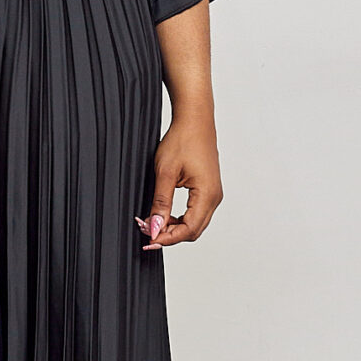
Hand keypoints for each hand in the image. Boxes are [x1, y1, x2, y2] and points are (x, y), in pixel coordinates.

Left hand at [140, 115, 221, 250]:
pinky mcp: (208, 190)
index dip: (167, 239)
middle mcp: (214, 197)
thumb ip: (161, 203)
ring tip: (152, 222)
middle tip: (146, 230)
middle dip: (169, 235)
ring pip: (194, 224)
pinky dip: (179, 218)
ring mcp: (213, 194)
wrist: (195, 121)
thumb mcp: (165, 173)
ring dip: (173, 227)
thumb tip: (155, 227)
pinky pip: (195, 213)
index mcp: (207, 194)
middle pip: (193, 231)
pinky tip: (163, 214)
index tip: (148, 240)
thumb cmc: (183, 140)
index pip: (188, 230)